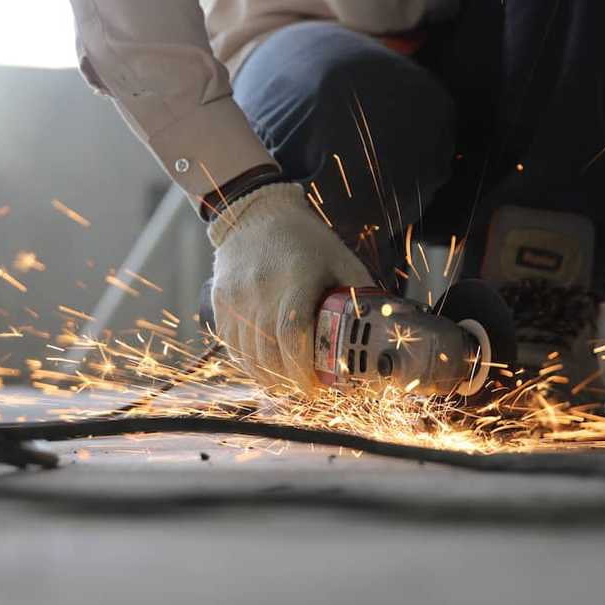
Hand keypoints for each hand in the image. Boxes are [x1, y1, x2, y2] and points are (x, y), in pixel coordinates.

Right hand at [207, 183, 371, 391]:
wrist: (256, 214)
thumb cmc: (305, 240)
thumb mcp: (341, 259)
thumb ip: (360, 294)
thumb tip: (385, 329)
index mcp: (296, 280)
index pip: (293, 335)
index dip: (302, 369)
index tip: (316, 388)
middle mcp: (261, 290)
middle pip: (268, 353)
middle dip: (287, 380)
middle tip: (306, 390)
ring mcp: (236, 297)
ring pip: (247, 354)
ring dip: (268, 377)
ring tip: (286, 383)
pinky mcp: (219, 301)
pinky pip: (230, 344)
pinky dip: (247, 364)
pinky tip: (264, 368)